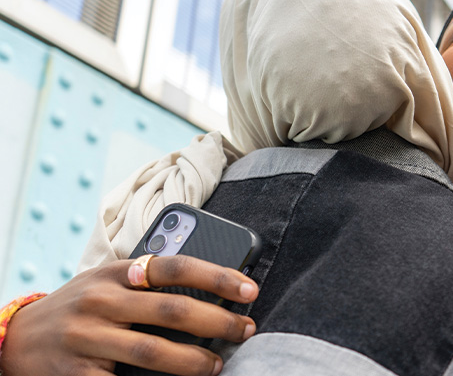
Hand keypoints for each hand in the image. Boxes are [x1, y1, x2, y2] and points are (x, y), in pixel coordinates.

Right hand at [0, 255, 257, 375]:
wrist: (16, 337)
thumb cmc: (81, 307)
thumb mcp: (109, 282)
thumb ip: (149, 280)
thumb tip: (212, 286)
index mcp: (115, 273)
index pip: (175, 267)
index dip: (217, 278)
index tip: (249, 290)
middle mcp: (100, 301)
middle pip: (172, 311)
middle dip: (218, 322)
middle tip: (246, 330)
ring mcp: (85, 338)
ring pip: (152, 351)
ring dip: (193, 361)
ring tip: (216, 364)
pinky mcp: (76, 374)